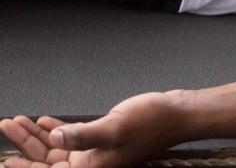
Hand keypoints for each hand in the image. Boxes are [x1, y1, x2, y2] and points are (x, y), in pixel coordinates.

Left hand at [2, 93, 186, 167]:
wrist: (178, 114)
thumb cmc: (153, 122)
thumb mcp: (114, 128)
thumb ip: (81, 134)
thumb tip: (53, 138)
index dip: (25, 167)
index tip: (6, 159)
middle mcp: (91, 164)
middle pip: (47, 159)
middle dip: (25, 144)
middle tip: (8, 125)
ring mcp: (95, 152)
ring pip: (56, 147)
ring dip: (37, 135)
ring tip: (19, 121)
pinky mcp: (102, 139)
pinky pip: (71, 138)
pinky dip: (56, 130)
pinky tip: (45, 121)